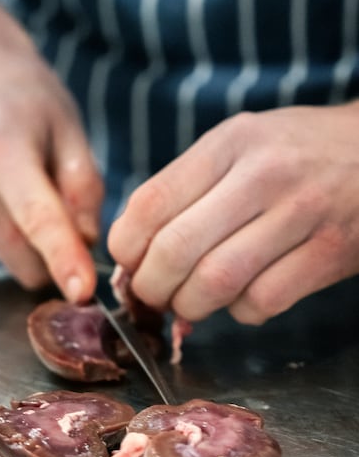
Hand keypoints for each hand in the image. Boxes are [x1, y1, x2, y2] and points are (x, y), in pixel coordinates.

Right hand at [0, 0, 102, 301]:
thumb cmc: (22, 95)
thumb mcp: (67, 126)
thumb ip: (83, 185)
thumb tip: (87, 241)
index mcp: (1, 156)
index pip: (38, 222)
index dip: (64, 260)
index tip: (83, 293)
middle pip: (21, 260)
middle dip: (56, 259)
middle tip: (74, 221)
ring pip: (8, 257)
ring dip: (31, 241)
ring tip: (30, 188)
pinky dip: (8, 231)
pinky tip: (5, 192)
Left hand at [108, 104, 358, 323]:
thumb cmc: (296, 151)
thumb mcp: (240, 143)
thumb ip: (188, 186)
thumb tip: (134, 245)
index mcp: (229, 143)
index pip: (150, 203)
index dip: (126, 247)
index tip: (129, 263)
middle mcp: (262, 174)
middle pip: (177, 249)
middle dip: (151, 287)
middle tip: (154, 295)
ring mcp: (300, 214)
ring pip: (217, 282)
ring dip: (191, 306)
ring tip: (191, 302)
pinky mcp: (330, 253)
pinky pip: (262, 302)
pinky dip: (240, 312)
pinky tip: (242, 298)